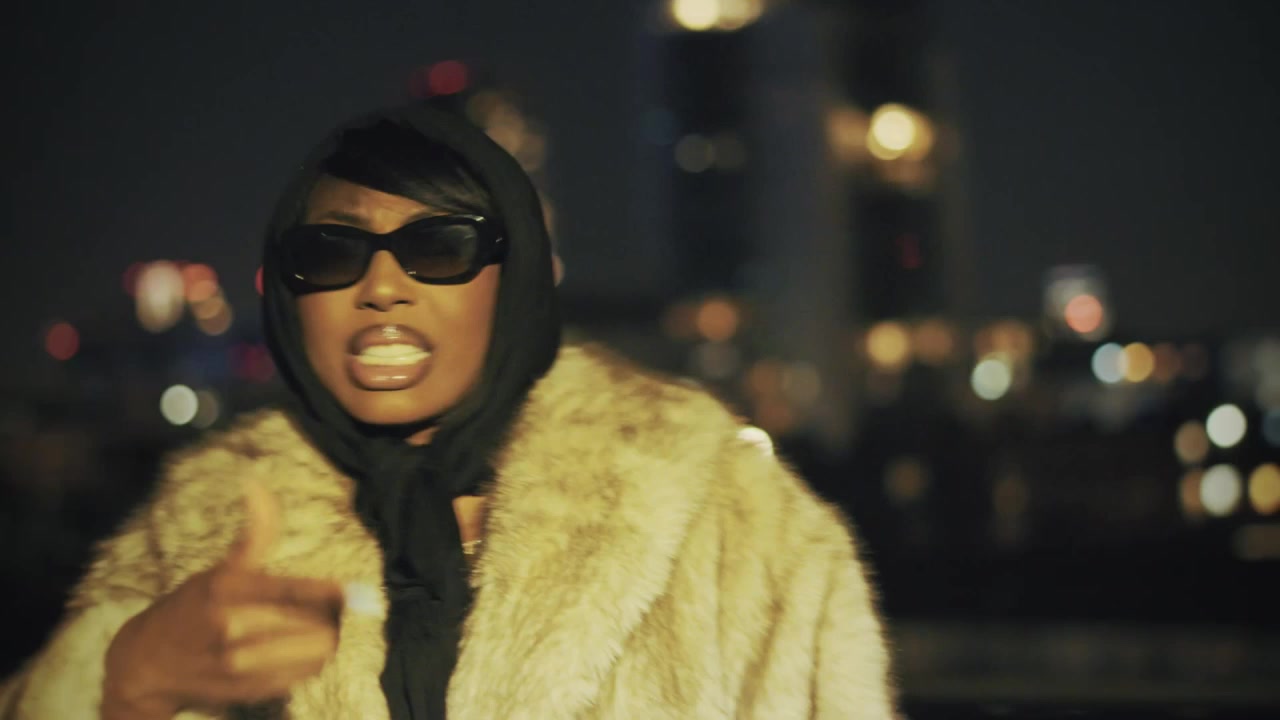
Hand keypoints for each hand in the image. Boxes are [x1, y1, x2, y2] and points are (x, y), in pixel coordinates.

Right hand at [102, 480, 345, 718]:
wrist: (145, 664)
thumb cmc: (191, 607)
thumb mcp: (220, 568)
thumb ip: (254, 532)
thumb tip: (256, 482)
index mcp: (227, 588)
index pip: (295, 590)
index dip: (330, 592)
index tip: (347, 590)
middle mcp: (231, 626)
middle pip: (315, 626)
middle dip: (328, 618)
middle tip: (327, 611)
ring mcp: (238, 664)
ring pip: (313, 654)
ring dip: (322, 641)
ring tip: (312, 631)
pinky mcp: (246, 692)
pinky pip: (300, 677)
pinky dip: (306, 664)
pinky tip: (293, 653)